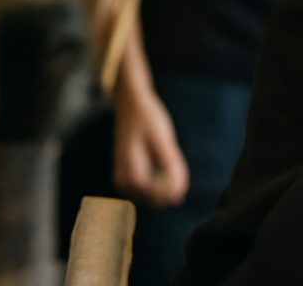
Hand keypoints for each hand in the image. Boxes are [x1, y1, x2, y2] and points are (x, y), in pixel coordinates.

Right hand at [113, 76, 189, 208]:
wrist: (132, 103)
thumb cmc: (148, 119)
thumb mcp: (163, 140)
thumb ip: (171, 168)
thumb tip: (177, 196)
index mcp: (131, 173)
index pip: (157, 197)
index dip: (174, 187)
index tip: (179, 168)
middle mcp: (123, 181)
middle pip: (155, 198)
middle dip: (170, 182)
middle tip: (171, 156)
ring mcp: (123, 179)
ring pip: (153, 192)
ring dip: (165, 179)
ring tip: (164, 153)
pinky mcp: (127, 175)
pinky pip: (148, 185)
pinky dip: (160, 175)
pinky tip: (162, 157)